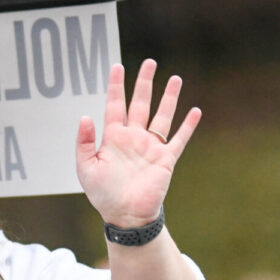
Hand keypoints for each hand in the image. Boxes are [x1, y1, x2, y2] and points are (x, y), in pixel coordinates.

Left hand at [76, 60, 200, 228]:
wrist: (125, 216)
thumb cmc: (103, 194)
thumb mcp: (86, 168)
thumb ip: (85, 143)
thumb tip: (84, 117)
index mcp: (113, 137)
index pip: (115, 105)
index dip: (116, 86)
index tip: (117, 66)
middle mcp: (134, 138)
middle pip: (141, 104)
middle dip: (145, 83)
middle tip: (150, 62)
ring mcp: (151, 147)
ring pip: (162, 116)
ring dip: (168, 98)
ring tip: (175, 78)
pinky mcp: (165, 160)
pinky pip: (178, 139)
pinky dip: (187, 126)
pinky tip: (195, 111)